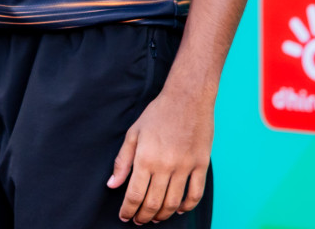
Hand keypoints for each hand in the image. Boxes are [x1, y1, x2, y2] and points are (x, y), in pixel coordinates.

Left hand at [107, 86, 211, 223]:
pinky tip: (179, 209)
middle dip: (143, 216)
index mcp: (145, 158)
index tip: (124, 216)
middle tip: (138, 220)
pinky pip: (195, 194)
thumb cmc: (158, 113)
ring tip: (155, 217)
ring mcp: (185, 166)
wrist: (187, 97)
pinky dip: (187, 206)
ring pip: (173, 203)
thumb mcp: (133, 133)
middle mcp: (165, 166)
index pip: (134, 195)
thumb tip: (112, 184)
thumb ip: (122, 161)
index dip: (128, 210)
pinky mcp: (201, 164)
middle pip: (153, 203)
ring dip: (163, 215)